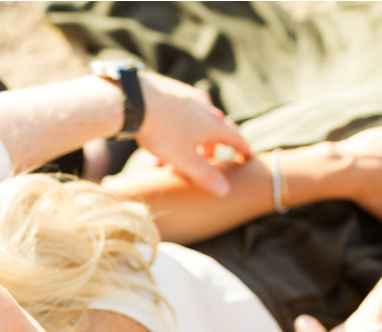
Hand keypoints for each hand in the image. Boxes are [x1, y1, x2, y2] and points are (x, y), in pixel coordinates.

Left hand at [135, 71, 250, 196]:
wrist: (135, 100)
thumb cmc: (161, 131)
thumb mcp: (184, 159)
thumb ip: (205, 175)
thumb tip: (225, 191)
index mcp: (213, 124)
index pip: (236, 137)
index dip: (243, 149)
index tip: (247, 156)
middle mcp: (205, 107)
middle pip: (217, 128)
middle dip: (213, 145)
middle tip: (207, 158)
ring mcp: (189, 96)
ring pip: (198, 119)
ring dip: (193, 136)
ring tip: (180, 150)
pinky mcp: (172, 90)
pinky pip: (182, 110)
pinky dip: (180, 123)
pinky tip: (168, 128)